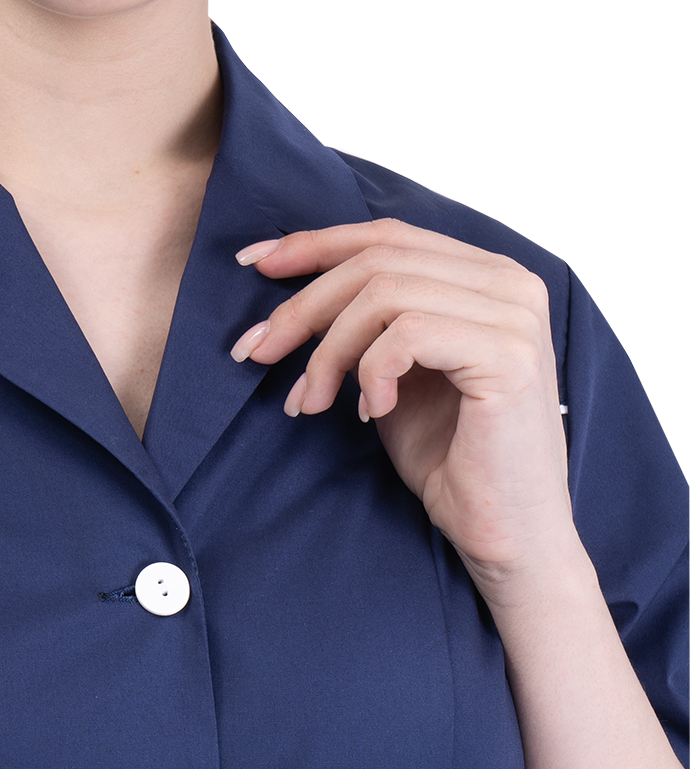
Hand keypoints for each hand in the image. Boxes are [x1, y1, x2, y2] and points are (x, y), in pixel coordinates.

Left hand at [230, 219, 575, 586]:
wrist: (503, 531)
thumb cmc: (451, 458)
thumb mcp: (393, 372)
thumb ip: (365, 322)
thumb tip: (288, 285)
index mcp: (484, 276)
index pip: (386, 236)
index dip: (313, 244)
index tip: (253, 264)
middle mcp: (509, 283)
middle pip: (377, 260)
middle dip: (301, 305)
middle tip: (257, 351)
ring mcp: (514, 315)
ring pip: (383, 295)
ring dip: (328, 351)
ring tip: (311, 400)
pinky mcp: (508, 354)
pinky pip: (405, 334)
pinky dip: (369, 371)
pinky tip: (370, 410)